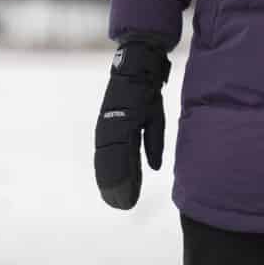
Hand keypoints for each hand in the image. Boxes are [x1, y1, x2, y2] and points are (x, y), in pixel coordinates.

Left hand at [94, 41, 170, 209]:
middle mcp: (111, 125)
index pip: (117, 159)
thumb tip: (154, 167)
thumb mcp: (154, 119)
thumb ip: (151, 143)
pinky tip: (125, 175)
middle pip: (109, 161)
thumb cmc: (147, 87)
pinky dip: (121, 161)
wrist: (143, 59)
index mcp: (118, 128)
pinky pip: (119, 142)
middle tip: (119, 205)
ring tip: (120, 198)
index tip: (123, 200)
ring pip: (111, 155)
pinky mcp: (120, 114)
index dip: (120, 179)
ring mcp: (113, 120)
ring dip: (115, 178)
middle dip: (114, 184)